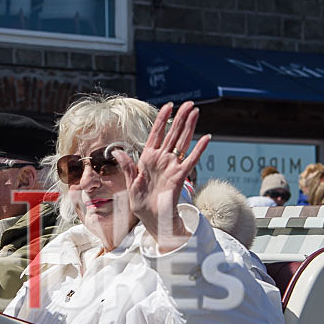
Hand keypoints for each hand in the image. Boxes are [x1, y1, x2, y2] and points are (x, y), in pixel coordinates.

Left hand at [112, 101, 210, 251]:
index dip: (163, 119)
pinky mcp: (180, 176)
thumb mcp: (130, 183)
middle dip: (181, 118)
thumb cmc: (140, 202)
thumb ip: (127, 166)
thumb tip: (117, 151)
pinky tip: (206, 138)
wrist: (151, 219)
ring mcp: (172, 166)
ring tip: (197, 112)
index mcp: (148, 158)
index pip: (156, 134)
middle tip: (190, 104)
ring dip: (190, 127)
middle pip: (173, 134)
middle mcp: (162, 159)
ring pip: (183, 142)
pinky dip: (199, 149)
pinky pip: (191, 160)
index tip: (169, 105)